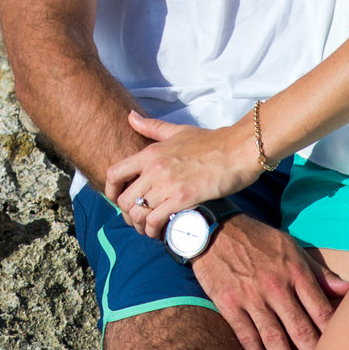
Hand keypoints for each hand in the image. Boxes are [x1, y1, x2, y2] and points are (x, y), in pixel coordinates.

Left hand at [102, 111, 258, 237]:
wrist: (238, 149)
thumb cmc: (211, 142)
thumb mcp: (178, 131)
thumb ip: (151, 127)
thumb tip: (130, 116)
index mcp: (150, 152)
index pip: (114, 173)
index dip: (110, 192)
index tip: (117, 201)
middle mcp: (154, 168)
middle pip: (124, 199)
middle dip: (128, 215)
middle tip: (139, 221)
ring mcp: (168, 183)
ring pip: (138, 213)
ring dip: (141, 226)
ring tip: (150, 230)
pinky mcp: (183, 198)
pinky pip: (156, 220)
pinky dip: (154, 231)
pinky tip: (162, 233)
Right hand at [189, 217, 348, 349]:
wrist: (213, 230)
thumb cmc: (258, 239)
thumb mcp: (291, 248)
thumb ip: (319, 273)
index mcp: (295, 271)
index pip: (320, 309)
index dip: (332, 334)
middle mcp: (275, 286)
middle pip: (299, 328)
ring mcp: (251, 297)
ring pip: (273, 337)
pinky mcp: (229, 304)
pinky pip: (246, 336)